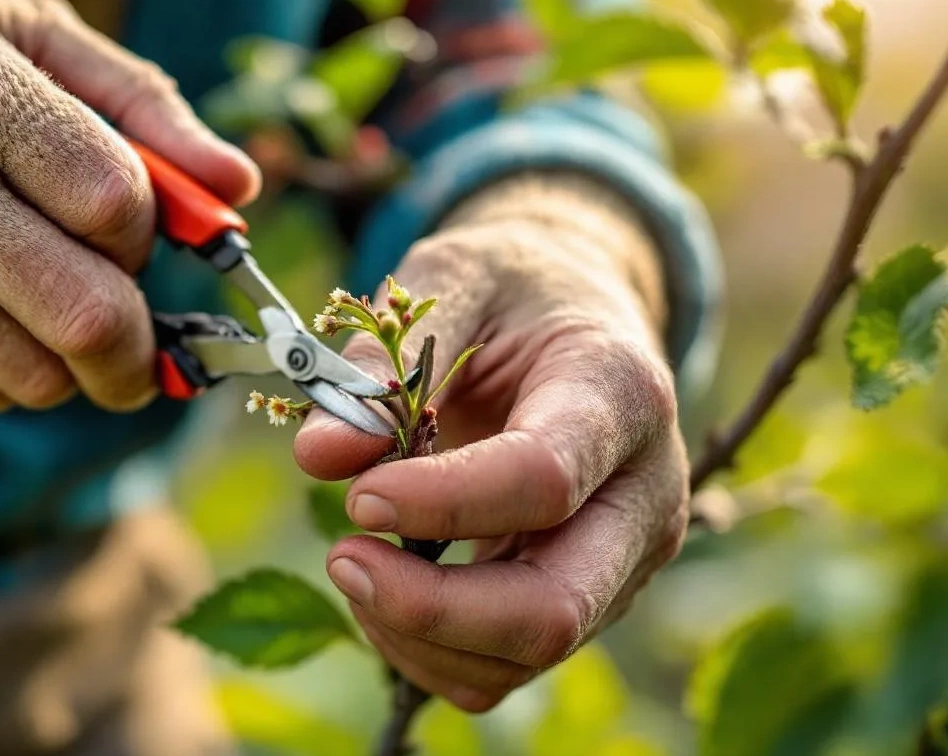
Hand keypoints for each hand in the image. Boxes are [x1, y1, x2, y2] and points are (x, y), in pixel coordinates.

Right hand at [0, 0, 258, 412]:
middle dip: (141, 348)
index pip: (123, 211)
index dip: (149, 233)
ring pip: (47, 379)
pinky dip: (7, 368)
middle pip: (94, 322)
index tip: (134, 231)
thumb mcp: (31, 39)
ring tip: (33, 296)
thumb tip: (239, 192)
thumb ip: (146, 110)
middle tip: (141, 341)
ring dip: (70, 358)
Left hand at [293, 175, 688, 712]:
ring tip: (351, 560)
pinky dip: (426, 651)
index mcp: (619, 393)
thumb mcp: (449, 284)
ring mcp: (621, 560)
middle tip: (340, 556)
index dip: (443, 502)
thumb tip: (319, 457)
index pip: (544, 479)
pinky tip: (385, 588)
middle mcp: (644, 494)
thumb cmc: (512, 293)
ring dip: (414, 632)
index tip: (359, 495)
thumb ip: (381, 365)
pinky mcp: (587, 600)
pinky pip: (504, 669)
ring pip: (524, 654)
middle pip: (554, 606)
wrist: (576, 317)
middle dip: (430, 608)